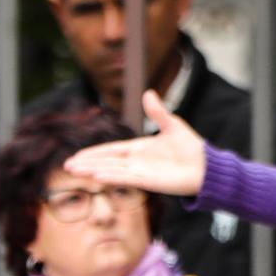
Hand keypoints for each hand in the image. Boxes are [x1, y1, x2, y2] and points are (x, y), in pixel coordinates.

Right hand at [62, 99, 208, 197]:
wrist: (207, 167)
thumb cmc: (192, 148)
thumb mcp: (172, 125)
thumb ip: (158, 112)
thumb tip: (148, 93)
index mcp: (140, 149)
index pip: (111, 150)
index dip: (94, 153)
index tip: (77, 156)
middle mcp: (137, 162)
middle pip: (106, 161)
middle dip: (87, 163)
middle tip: (67, 165)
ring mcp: (142, 173)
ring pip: (111, 170)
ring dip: (93, 170)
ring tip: (73, 170)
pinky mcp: (149, 182)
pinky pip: (126, 179)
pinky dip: (111, 177)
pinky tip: (96, 175)